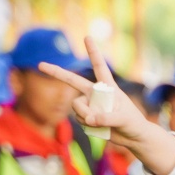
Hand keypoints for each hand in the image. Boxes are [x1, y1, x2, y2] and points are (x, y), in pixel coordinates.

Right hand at [39, 37, 174, 174]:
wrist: (133, 137)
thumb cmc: (133, 124)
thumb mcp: (124, 119)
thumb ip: (106, 117)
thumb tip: (89, 118)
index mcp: (108, 87)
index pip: (99, 67)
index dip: (93, 52)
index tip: (87, 36)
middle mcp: (95, 93)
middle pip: (73, 81)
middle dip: (56, 73)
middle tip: (40, 64)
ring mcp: (89, 105)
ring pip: (77, 107)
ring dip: (86, 116)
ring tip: (102, 123)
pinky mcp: (86, 117)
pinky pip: (79, 119)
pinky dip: (88, 126)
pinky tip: (99, 128)